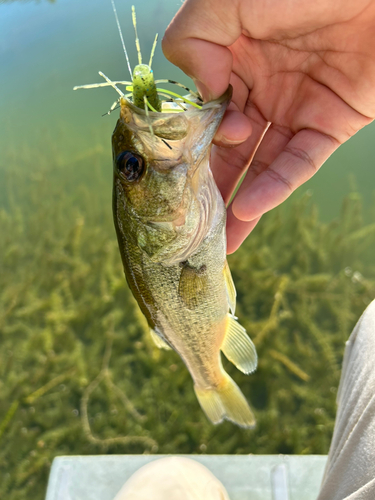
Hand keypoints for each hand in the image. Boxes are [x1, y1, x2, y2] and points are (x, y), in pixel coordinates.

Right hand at [162, 0, 374, 252]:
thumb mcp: (226, 0)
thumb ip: (194, 41)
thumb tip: (204, 94)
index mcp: (233, 61)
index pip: (205, 114)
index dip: (193, 141)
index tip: (184, 162)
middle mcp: (262, 89)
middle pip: (230, 149)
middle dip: (212, 188)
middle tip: (193, 226)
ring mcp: (296, 109)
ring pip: (262, 165)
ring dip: (240, 204)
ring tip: (221, 241)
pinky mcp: (331, 123)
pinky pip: (300, 162)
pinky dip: (276, 187)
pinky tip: (249, 209)